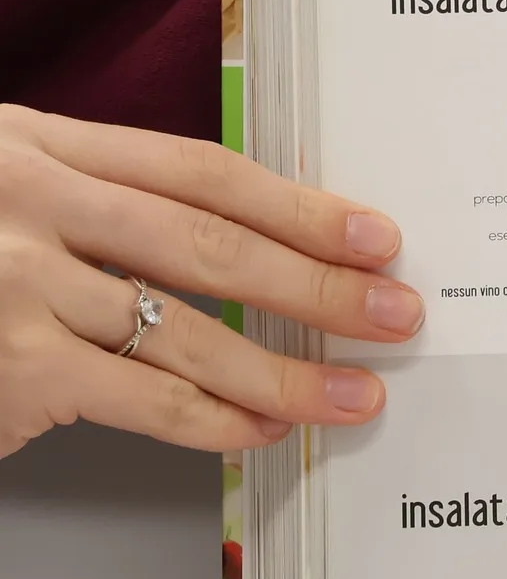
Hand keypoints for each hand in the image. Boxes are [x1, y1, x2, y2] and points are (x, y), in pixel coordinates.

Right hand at [0, 105, 422, 458]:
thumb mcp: (6, 187)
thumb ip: (99, 203)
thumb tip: (247, 249)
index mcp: (42, 147)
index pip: (202, 173)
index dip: (299, 207)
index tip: (374, 237)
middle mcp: (30, 203)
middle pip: (209, 245)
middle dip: (318, 286)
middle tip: (395, 314)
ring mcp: (12, 285)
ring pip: (184, 331)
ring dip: (285, 371)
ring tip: (354, 394)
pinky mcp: (8, 367)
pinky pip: (137, 398)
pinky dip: (212, 421)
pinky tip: (262, 431)